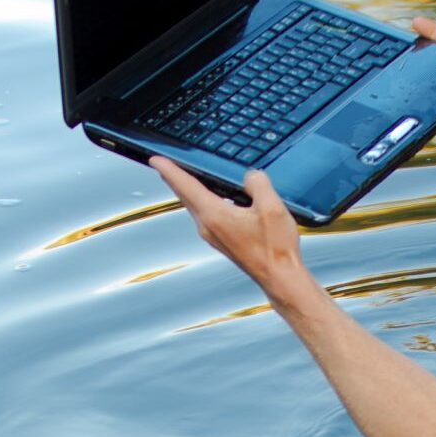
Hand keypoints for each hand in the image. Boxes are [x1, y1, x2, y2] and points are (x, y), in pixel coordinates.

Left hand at [150, 156, 305, 293]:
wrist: (280, 276)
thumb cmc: (275, 248)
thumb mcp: (272, 206)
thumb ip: (258, 183)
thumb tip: (250, 176)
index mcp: (215, 215)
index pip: (185, 185)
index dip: (169, 169)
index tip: (156, 160)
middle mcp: (208, 226)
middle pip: (185, 196)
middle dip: (174, 178)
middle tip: (165, 165)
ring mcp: (213, 235)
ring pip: (194, 206)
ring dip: (188, 190)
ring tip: (186, 177)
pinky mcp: (221, 241)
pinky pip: (205, 214)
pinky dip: (202, 201)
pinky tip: (212, 197)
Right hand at [411, 17, 435, 158]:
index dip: (432, 31)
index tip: (417, 22)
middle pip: (432, 58)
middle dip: (417, 47)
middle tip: (405, 41)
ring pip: (423, 78)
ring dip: (413, 69)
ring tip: (402, 60)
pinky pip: (421, 102)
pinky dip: (414, 95)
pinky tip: (409, 86)